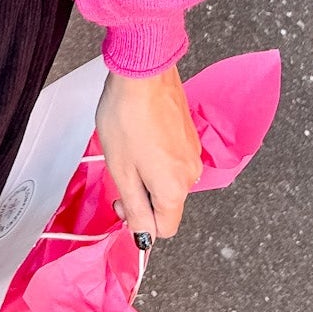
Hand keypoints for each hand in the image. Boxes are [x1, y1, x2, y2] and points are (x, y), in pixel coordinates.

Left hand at [94, 64, 202, 241]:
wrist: (143, 74)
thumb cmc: (127, 118)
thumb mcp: (122, 172)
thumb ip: (135, 208)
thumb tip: (143, 236)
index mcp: (174, 189)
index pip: (165, 229)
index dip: (141, 224)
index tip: (122, 204)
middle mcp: (191, 174)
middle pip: (167, 204)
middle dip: (142, 197)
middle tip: (119, 175)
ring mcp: (192, 153)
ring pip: (169, 180)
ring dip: (148, 175)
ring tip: (128, 151)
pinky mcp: (189, 135)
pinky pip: (173, 160)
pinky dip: (156, 157)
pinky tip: (140, 137)